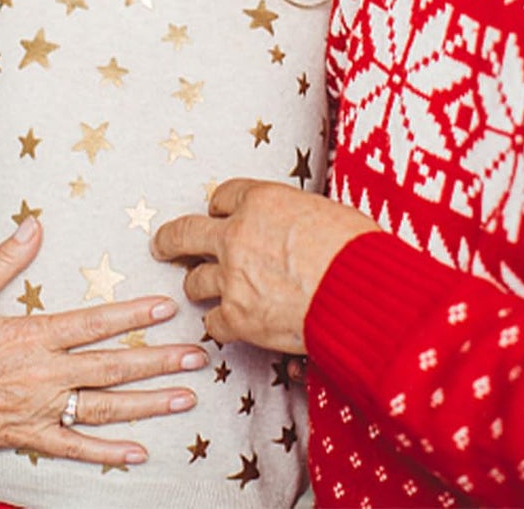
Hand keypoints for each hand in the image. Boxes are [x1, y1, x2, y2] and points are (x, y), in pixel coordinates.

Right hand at [0, 217, 205, 466]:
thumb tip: (34, 225)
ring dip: (147, 404)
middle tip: (197, 357)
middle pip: (111, 368)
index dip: (133, 316)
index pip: (94, 324)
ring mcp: (37, 410)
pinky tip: (137, 452)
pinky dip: (107, 453)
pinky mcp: (27, 436)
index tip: (167, 309)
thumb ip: (5, 260)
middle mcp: (42, 375)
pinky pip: (73, 448)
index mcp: (31, 336)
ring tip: (184, 398)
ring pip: (103, 409)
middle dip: (158, 362)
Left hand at [151, 178, 378, 353]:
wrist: (361, 292)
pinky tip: (226, 326)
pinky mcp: (238, 318)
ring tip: (198, 289)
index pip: (224, 196)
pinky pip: (212, 323)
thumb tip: (301, 227)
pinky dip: (218, 325)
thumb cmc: (357, 249)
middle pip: (185, 232)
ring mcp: (233, 277)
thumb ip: (297, 218)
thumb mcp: (325, 211)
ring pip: (194, 280)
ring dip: (197, 285)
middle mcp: (237, 234)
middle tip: (162, 245)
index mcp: (261, 200)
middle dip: (170, 239)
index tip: (219, 213)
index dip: (220, 207)